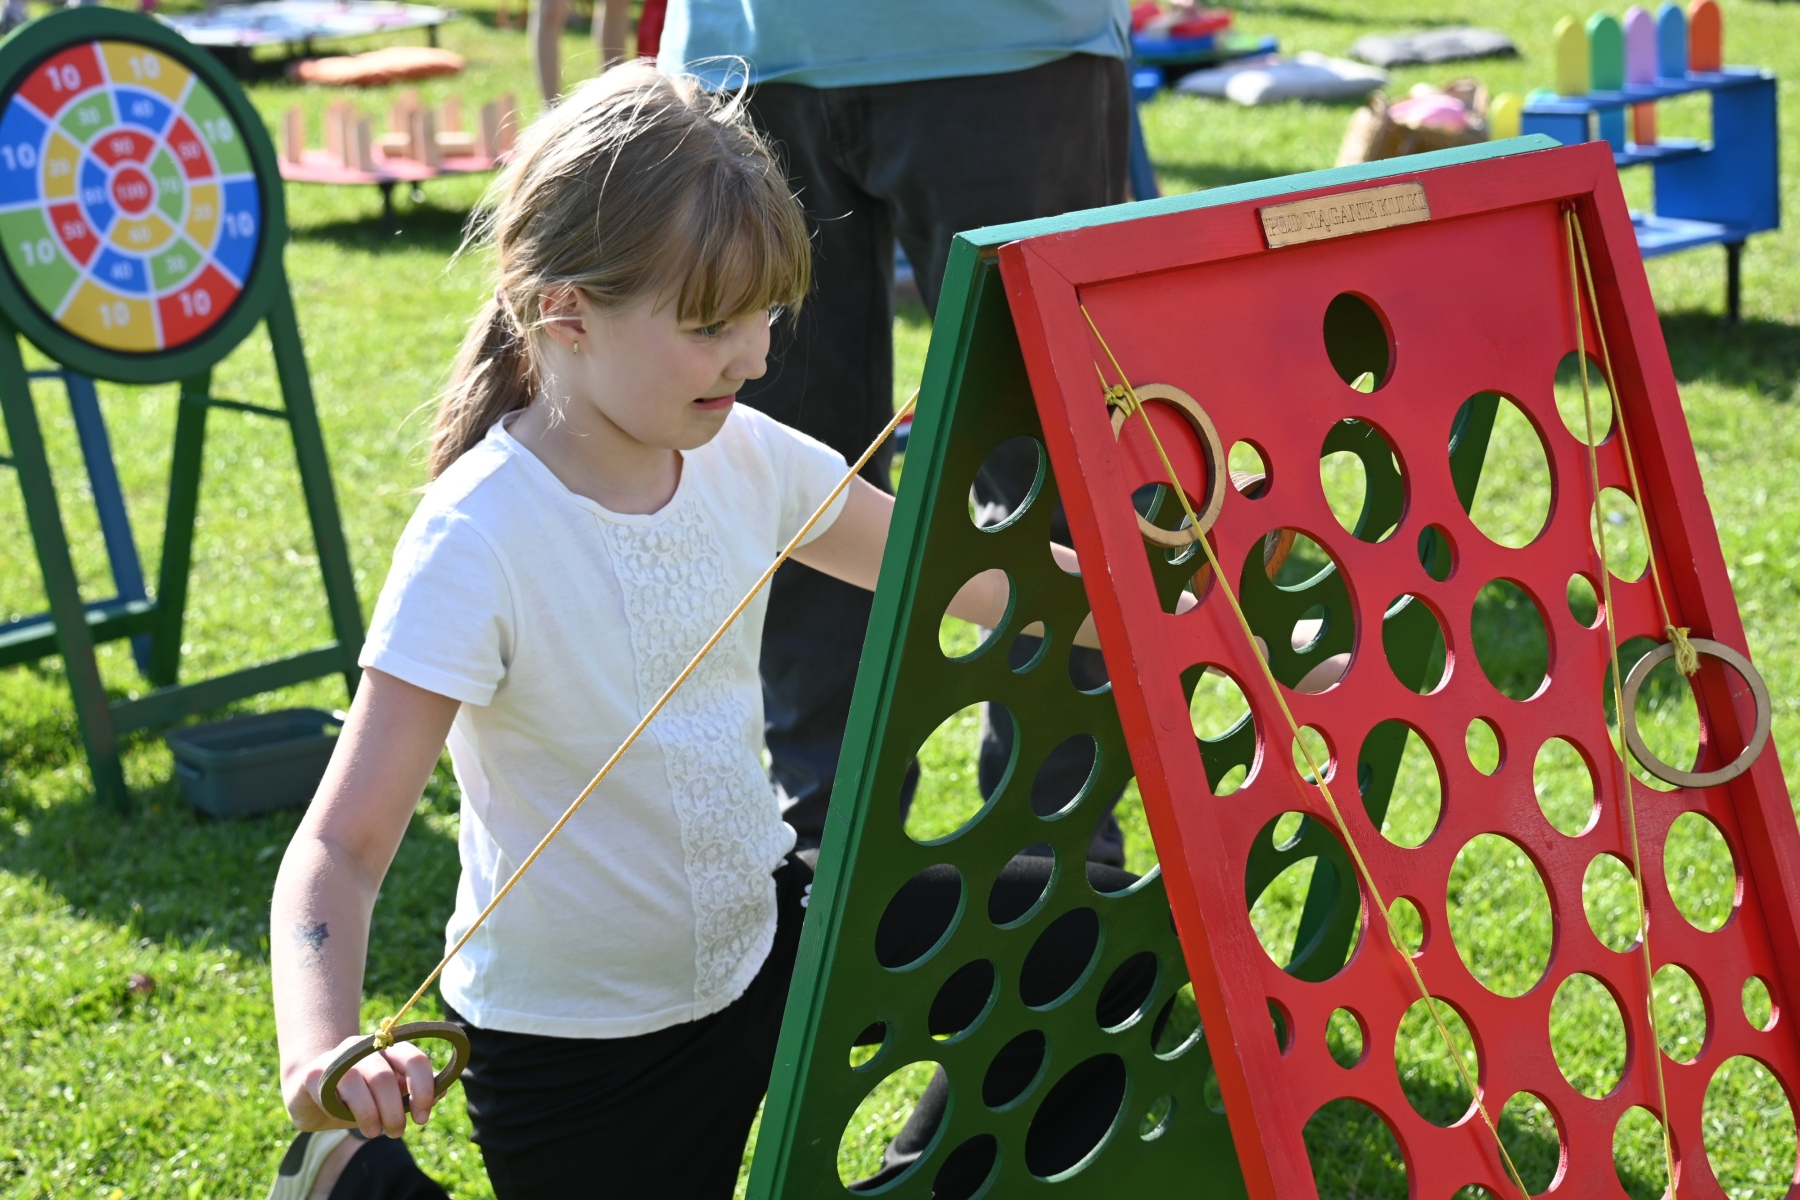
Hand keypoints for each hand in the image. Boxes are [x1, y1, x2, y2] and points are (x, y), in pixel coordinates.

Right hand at [286, 1035, 439, 1136]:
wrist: (306, 1093)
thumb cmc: (354, 1097)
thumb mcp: (386, 1097)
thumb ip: (411, 1093)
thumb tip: (442, 1092)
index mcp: (388, 1049)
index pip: (415, 1060)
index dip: (423, 1089)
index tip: (422, 1116)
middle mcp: (365, 1047)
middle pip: (387, 1076)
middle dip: (395, 1111)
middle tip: (396, 1132)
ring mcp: (339, 1056)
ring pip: (365, 1082)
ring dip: (374, 1115)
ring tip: (374, 1132)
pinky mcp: (315, 1072)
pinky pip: (336, 1090)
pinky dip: (347, 1111)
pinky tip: (347, 1120)